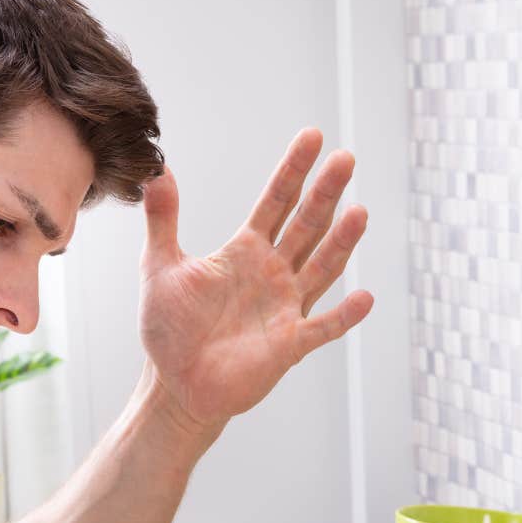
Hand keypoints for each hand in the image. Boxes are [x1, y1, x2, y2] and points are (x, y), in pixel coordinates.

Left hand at [138, 130, 374, 433]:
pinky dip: (344, 316)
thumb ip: (163, 220)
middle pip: (306, 225)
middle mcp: (273, 273)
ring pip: (322, 268)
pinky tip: (365, 298)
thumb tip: (157, 171)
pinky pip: (322, 328)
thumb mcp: (159, 267)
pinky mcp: (289, 345)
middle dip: (326, 192)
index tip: (313, 137)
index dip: (293, 170)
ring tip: (360, 212)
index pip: (275, 201)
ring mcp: (285, 308)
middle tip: (346, 159)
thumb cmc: (170, 329)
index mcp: (245, 251)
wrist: (175, 385)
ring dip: (341, 242)